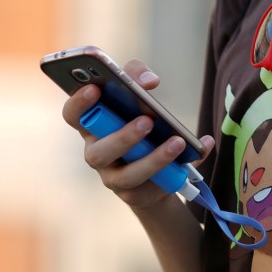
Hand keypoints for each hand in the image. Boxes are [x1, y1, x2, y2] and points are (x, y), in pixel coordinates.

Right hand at [61, 59, 214, 209]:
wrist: (152, 168)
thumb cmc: (138, 123)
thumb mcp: (136, 95)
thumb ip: (137, 77)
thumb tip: (150, 81)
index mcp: (92, 127)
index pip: (73, 116)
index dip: (78, 103)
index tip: (94, 89)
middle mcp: (97, 153)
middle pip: (99, 151)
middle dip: (123, 137)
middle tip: (147, 121)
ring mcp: (113, 177)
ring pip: (128, 174)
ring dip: (154, 158)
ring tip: (178, 142)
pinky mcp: (135, 194)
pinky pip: (156, 184)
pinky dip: (179, 167)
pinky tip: (198, 150)